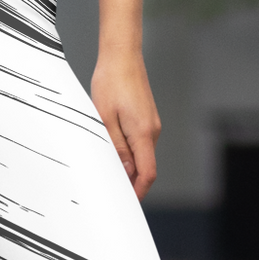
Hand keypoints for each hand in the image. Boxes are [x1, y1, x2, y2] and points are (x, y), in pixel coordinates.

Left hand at [90, 50, 160, 198]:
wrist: (122, 55)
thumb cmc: (111, 82)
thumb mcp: (105, 118)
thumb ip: (116, 147)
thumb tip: (125, 171)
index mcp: (143, 133)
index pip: (147, 173)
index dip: (138, 192)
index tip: (127, 204)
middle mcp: (152, 130)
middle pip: (146, 167)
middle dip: (131, 183)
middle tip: (111, 193)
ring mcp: (151, 123)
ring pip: (142, 154)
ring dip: (128, 166)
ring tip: (107, 172)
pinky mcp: (146, 117)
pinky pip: (140, 142)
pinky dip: (129, 152)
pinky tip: (113, 151)